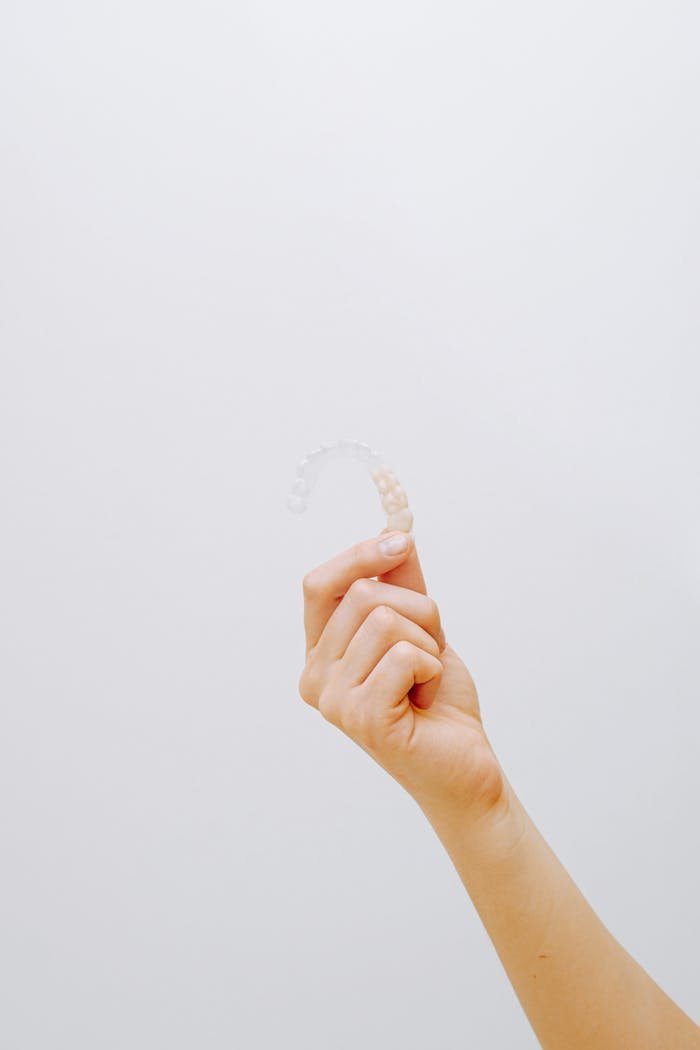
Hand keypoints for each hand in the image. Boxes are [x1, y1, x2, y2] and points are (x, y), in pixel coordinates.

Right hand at [298, 531, 503, 819]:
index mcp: (319, 653)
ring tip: (426, 679)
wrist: (465, 763)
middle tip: (429, 652)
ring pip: (386, 621)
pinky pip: (403, 654)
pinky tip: (427, 696)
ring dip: (428, 644)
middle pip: (363, 596)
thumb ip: (402, 581)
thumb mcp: (421, 627)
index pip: (319, 584)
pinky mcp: (363, 718)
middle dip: (417, 611)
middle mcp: (315, 677)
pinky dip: (432, 667)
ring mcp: (333, 701)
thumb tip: (394, 531)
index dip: (359, 555)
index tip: (402, 542)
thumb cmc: (437, 698)